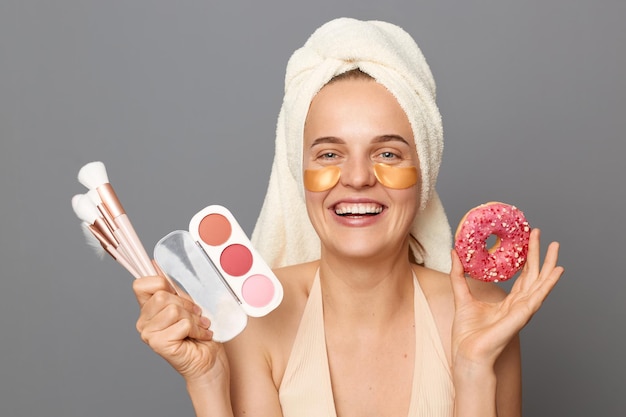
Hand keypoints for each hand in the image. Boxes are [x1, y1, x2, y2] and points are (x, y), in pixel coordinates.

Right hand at [133, 274, 227, 383]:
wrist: (210, 361)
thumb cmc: (201, 334)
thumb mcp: (190, 304)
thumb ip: (175, 287)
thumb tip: (158, 264)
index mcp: (148, 308)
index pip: (140, 284)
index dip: (160, 282)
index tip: (177, 292)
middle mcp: (144, 321)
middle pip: (161, 295)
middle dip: (186, 304)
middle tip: (196, 316)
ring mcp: (148, 334)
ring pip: (173, 309)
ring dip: (193, 318)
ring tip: (199, 327)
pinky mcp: (158, 344)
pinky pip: (182, 324)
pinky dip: (197, 329)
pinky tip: (200, 336)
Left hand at [449, 228, 563, 367]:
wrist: (468, 353)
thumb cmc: (467, 333)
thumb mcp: (461, 296)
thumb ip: (459, 275)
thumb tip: (454, 253)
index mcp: (509, 302)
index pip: (522, 276)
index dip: (525, 257)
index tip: (526, 238)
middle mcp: (520, 305)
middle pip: (533, 275)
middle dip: (537, 254)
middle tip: (538, 232)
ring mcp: (523, 310)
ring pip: (540, 282)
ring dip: (548, 263)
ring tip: (555, 245)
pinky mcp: (523, 314)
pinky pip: (538, 296)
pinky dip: (549, 282)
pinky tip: (557, 270)